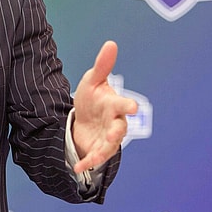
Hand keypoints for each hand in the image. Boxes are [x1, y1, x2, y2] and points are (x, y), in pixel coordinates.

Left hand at [71, 41, 138, 173]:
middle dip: (117, 132)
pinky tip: (78, 167)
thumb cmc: (93, 98)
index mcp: (114, 104)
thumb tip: (111, 44)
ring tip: (95, 156)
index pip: (123, 104)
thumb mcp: (93, 81)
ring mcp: (108, 138)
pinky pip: (96, 158)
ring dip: (104, 151)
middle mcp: (115, 122)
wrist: (84, 118)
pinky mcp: (99, 150)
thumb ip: (102, 66)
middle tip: (114, 134)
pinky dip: (88, 163)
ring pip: (110, 146)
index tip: (133, 106)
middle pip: (120, 128)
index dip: (129, 105)